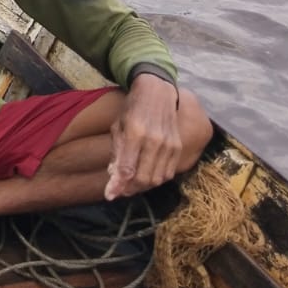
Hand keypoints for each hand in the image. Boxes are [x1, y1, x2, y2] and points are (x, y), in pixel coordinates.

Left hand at [106, 74, 181, 199]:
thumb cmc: (133, 108)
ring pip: (157, 179)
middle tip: (120, 190)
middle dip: (130, 189)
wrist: (158, 92)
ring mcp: (169, 145)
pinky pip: (168, 173)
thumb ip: (117, 152)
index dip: (118, 185)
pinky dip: (156, 179)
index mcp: (135, 133)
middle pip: (144, 178)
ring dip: (142, 187)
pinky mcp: (178, 148)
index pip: (127, 168)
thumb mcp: (118, 125)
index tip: (109, 195)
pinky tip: (146, 176)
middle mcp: (154, 141)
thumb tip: (114, 176)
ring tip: (131, 185)